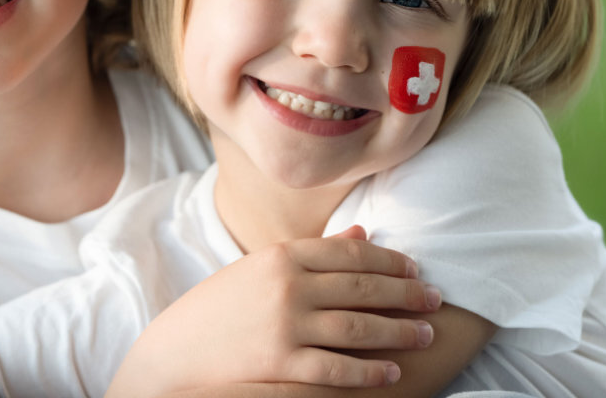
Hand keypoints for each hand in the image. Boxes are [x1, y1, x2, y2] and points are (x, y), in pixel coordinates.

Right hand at [106, 226, 442, 396]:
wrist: (170, 357)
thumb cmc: (214, 313)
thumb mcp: (256, 272)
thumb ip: (311, 255)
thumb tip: (362, 234)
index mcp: (281, 256)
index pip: (350, 253)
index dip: (389, 261)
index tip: (414, 268)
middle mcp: (287, 286)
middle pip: (363, 287)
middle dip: (406, 294)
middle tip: (435, 299)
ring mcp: (286, 326)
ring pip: (360, 327)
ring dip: (399, 332)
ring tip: (424, 334)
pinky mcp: (282, 364)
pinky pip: (340, 368)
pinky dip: (370, 371)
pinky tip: (391, 372)